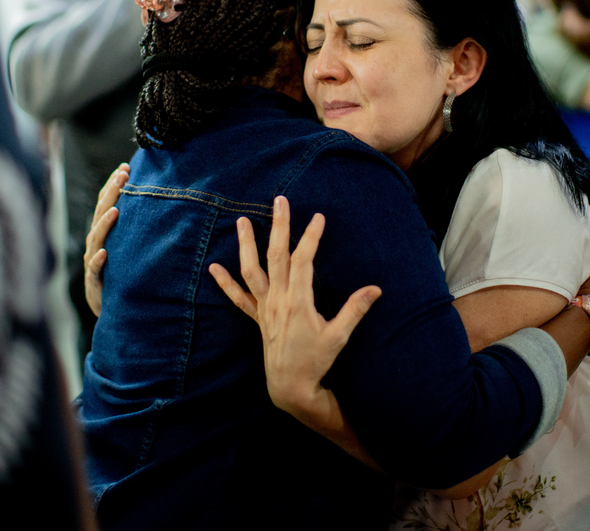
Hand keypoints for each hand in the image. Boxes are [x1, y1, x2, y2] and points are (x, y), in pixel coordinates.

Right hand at [84, 163, 128, 317]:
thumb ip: (137, 229)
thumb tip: (160, 204)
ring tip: (115, 210)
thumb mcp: (130, 249)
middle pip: (101, 214)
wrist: (111, 308)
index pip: (106, 204)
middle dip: (111, 193)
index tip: (126, 167)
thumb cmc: (122, 274)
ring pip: (96, 239)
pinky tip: (105, 252)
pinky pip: (95, 270)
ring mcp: (93, 261)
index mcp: (104, 234)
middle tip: (123, 175)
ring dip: (105, 224)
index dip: (113, 185)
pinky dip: (98, 260)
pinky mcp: (94, 282)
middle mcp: (96, 244)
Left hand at [208, 196, 381, 415]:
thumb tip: (375, 289)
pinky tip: (213, 268)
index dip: (310, 237)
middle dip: (280, 226)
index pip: (303, 260)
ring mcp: (264, 308)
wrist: (291, 387)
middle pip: (276, 256)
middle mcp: (277, 300)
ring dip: (247, 245)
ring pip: (252, 270)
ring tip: (242, 221)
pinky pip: (238, 298)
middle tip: (279, 201)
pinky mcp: (258, 319)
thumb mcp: (339, 337)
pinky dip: (225, 283)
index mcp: (298, 301)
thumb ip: (355, 311)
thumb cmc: (316, 362)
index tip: (318, 217)